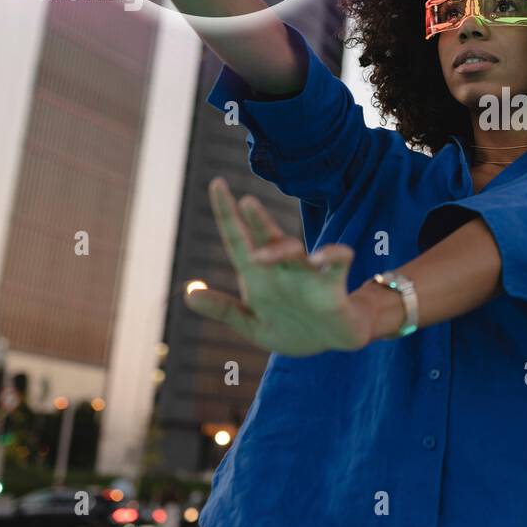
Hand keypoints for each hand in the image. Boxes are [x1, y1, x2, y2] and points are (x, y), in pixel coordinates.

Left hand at [184, 177, 375, 356]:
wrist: (331, 343)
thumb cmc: (291, 327)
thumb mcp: (251, 325)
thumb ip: (223, 309)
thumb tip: (189, 293)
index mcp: (258, 275)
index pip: (238, 239)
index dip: (226, 213)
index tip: (216, 183)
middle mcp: (281, 268)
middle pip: (267, 238)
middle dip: (257, 220)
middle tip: (246, 202)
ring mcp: (307, 274)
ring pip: (294, 251)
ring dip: (279, 250)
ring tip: (259, 258)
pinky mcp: (332, 284)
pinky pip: (337, 261)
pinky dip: (332, 255)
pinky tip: (319, 259)